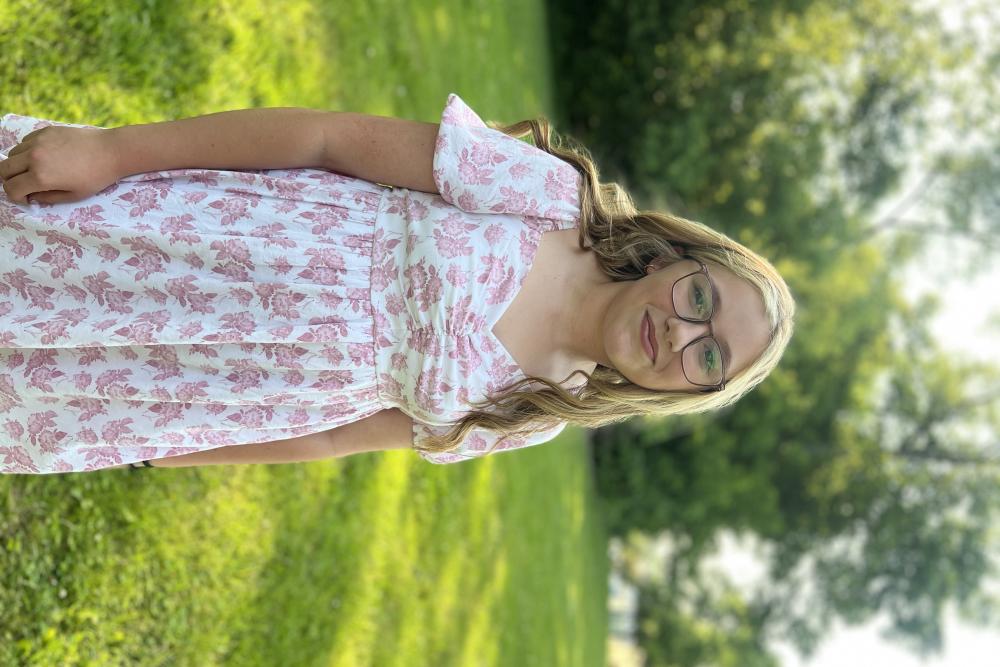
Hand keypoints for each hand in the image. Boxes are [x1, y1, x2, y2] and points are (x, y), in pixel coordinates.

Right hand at [0, 125, 121, 205]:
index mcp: (40, 176)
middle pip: (3, 170)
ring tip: (37, 170)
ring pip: (12, 154)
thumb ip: (47, 198)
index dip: (16, 197)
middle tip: (26, 185)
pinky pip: (24, 142)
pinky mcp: (44, 131)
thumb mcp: (73, 196)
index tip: (28, 197)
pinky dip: (27, 151)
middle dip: (10, 180)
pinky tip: (45, 157)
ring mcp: (37, 142)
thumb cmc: (95, 177)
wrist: (111, 151)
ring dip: (18, 165)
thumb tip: (31, 196)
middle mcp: (33, 157)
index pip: (10, 188)